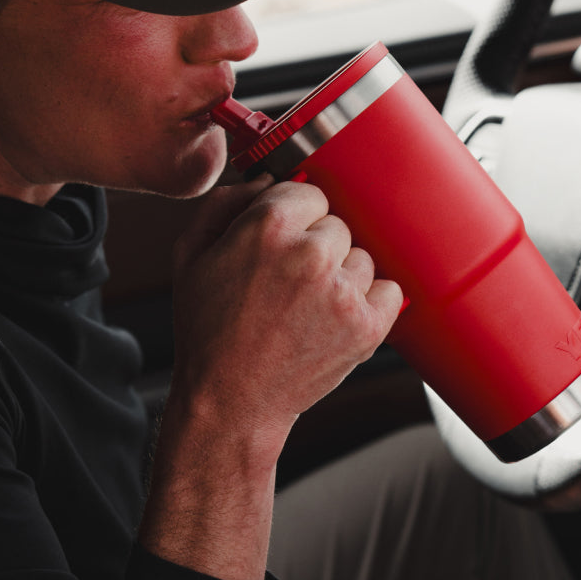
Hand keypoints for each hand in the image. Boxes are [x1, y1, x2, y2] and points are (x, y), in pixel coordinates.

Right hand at [166, 177, 402, 454]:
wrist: (230, 401)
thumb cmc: (208, 330)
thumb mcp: (191, 256)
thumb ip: (224, 203)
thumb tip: (265, 179)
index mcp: (268, 226)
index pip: (310, 192)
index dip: (295, 218)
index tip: (283, 243)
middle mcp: (311, 253)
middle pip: (338, 224)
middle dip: (318, 246)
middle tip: (290, 283)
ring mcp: (343, 291)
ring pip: (363, 257)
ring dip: (343, 275)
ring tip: (308, 307)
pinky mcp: (367, 326)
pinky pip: (390, 290)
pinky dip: (371, 302)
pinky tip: (336, 319)